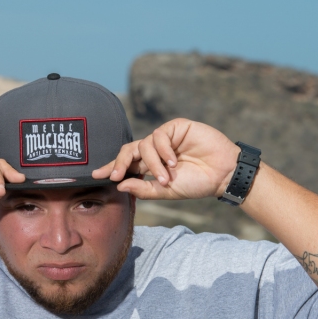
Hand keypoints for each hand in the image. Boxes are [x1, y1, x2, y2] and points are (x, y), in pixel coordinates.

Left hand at [92, 119, 239, 199]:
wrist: (222, 174)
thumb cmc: (197, 184)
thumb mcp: (166, 191)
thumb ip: (144, 189)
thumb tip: (120, 185)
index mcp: (151, 165)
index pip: (126, 164)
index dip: (111, 169)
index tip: (95, 176)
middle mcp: (155, 150)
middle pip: (128, 150)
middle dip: (119, 163)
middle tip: (116, 176)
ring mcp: (166, 138)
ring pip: (144, 145)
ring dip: (152, 163)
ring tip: (167, 176)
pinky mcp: (177, 127)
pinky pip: (158, 136)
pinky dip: (163, 150)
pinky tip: (174, 161)